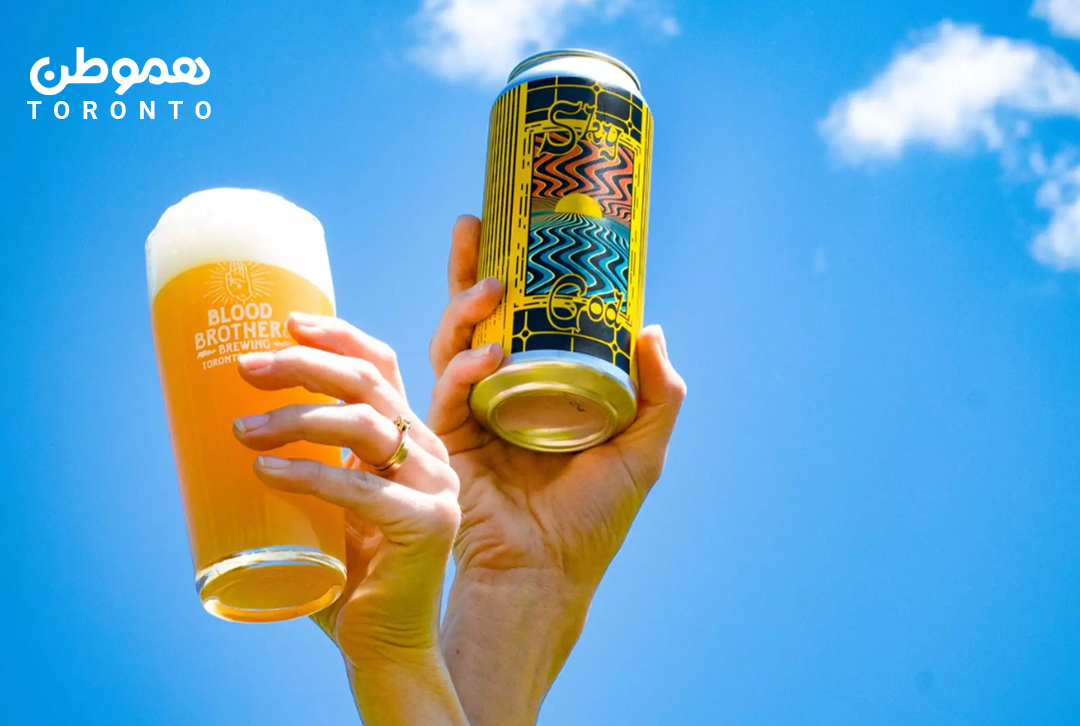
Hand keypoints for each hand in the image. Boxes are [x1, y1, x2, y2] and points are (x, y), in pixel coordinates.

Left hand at [233, 315, 466, 724]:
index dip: (339, 336)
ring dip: (295, 417)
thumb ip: (310, 463)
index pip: (383, 366)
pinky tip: (265, 470)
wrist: (383, 642)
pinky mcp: (428, 523)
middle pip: (369, 384)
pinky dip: (308, 473)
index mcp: (412, 438)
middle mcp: (432, 453)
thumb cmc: (346, 573)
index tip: (287, 322)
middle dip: (303, 366)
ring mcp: (436, 487)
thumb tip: (229, 424)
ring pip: (364, 425)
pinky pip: (360, 487)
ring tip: (242, 430)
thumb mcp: (330, 503)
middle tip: (245, 369)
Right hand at [431, 216, 686, 724]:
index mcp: (540, 389)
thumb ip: (655, 395)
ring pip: (454, 342)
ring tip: (489, 279)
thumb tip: (653, 327)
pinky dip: (464, 363)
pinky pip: (448, 388)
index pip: (524, 320)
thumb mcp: (641, 450)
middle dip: (471, 267)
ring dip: (464, 305)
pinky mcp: (445, 437)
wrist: (547, 573)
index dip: (521, 276)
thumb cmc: (592, 519)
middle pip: (478, 316)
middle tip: (474, 221)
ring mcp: (469, 412)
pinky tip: (489, 348)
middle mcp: (501, 392)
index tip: (526, 229)